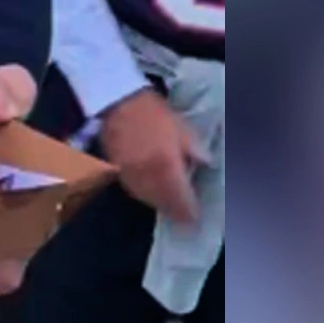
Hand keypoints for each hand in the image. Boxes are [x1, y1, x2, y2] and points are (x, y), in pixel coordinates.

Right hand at [99, 88, 208, 222]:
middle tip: (185, 218)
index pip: (180, 199)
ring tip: (170, 209)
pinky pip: (134, 191)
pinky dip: (145, 196)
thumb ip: (196, 150)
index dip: (189, 212)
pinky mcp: (118, 172)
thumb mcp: (184, 129)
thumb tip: (206, 165)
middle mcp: (148, 177)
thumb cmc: (155, 114)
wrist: (119, 103)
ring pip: (147, 200)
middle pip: (163, 204)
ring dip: (160, 206)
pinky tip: (151, 194)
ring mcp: (130, 176)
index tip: (196, 219)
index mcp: (167, 167)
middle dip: (175, 212)